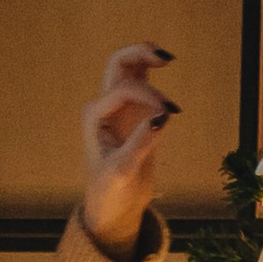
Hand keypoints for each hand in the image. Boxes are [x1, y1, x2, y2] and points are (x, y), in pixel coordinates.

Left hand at [80, 40, 175, 255]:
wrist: (113, 207)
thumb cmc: (110, 191)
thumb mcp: (123, 170)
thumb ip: (140, 142)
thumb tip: (162, 116)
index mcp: (94, 116)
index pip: (123, 90)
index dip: (147, 96)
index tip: (168, 115)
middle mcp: (104, 107)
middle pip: (119, 65)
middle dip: (139, 54)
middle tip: (165, 59)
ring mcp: (119, 108)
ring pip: (129, 69)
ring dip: (145, 57)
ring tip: (165, 58)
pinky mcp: (134, 114)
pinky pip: (140, 83)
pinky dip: (151, 71)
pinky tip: (164, 67)